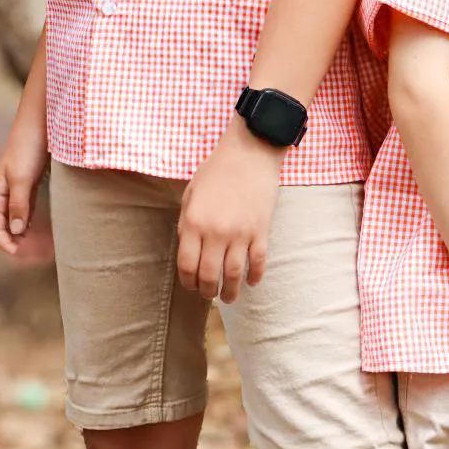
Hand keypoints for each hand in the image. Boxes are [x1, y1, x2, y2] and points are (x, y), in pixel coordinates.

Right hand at [0, 108, 52, 262]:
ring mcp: (17, 187)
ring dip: (24, 233)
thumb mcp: (23, 177)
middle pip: (4, 225)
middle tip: (34, 256)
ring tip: (40, 249)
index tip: (20, 254)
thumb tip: (15, 231)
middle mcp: (3, 191)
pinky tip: (42, 229)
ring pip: (17, 218)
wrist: (42, 119)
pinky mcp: (31, 182)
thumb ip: (19, 205)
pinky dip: (32, 220)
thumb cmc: (29, 145)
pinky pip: (28, 208)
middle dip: (15, 242)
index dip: (4, 243)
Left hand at [177, 118, 282, 302]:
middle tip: (209, 295)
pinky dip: (255, 276)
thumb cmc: (218, 169)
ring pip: (233, 275)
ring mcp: (240, 233)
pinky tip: (252, 282)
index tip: (192, 286)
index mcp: (194, 222)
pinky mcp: (261, 230)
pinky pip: (258, 262)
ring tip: (228, 297)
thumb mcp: (192, 192)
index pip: (187, 266)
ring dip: (230, 292)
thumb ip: (187, 222)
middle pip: (209, 276)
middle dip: (207, 292)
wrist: (250, 151)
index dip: (188, 282)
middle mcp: (215, 232)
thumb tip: (189, 249)